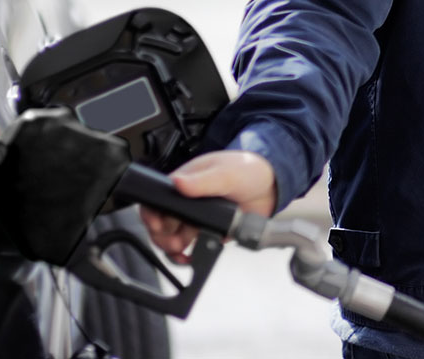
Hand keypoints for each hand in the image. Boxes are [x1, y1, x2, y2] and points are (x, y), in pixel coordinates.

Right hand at [139, 150, 276, 264]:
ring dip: (173, 248)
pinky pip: (194, 245)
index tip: (158, 226)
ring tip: (182, 251)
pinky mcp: (210, 229)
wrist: (272, 186)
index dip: (152, 215)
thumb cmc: (247, 168)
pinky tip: (193, 256)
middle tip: (173, 243)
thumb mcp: (225, 172)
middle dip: (162, 236)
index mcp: (185, 182)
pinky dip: (190, 254)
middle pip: (162, 222)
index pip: (157, 200)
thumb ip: (202, 180)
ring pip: (174, 237)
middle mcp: (188, 200)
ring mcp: (198, 216)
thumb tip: (179, 182)